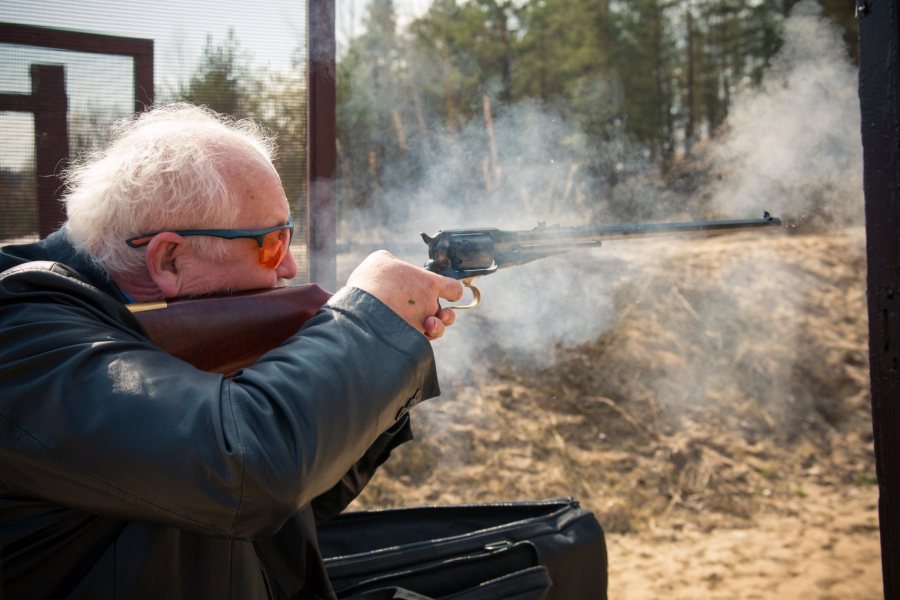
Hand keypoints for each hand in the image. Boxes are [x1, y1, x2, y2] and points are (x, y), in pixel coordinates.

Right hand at [347, 251, 463, 339]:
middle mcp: (430, 306)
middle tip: (429, 314)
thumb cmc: (371, 281)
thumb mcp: (381, 260)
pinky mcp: (411, 342)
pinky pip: (421, 343)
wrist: (361, 309)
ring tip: (425, 325)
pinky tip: (406, 333)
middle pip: (445, 315)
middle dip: (440, 316)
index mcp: (428, 283)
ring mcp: (421, 325)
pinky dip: (417, 340)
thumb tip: (393, 266)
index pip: (454, 289)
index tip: (446, 294)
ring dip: (434, 329)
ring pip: (436, 331)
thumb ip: (394, 262)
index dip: (452, 292)